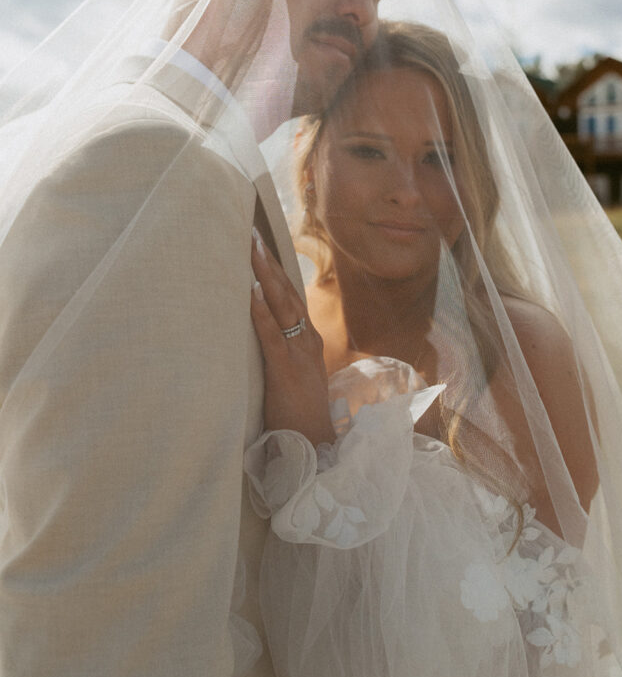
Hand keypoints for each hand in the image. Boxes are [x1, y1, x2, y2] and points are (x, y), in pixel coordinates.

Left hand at [251, 228, 334, 446]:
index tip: (261, 242)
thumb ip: (282, 351)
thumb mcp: (294, 373)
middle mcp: (306, 338)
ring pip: (281, 304)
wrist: (316, 445)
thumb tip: (260, 332)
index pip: (290, 294)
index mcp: (306, 338)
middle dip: (268, 260)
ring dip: (264, 274)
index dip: (276, 268)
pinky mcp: (286, 370)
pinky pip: (272, 334)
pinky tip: (250, 291)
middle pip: (286, 290)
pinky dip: (261, 311)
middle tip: (252, 231)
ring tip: (250, 247)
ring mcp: (298, 352)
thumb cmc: (299, 412)